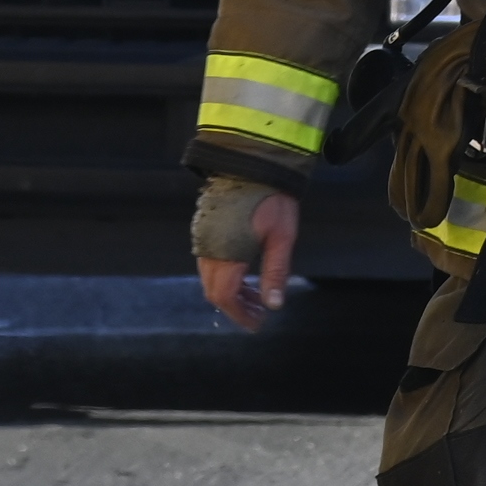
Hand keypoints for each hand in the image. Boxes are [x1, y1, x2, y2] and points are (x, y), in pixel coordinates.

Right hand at [199, 190, 299, 329]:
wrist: (252, 161)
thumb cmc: (272, 199)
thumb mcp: (282, 237)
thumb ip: (276, 273)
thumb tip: (274, 306)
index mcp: (227, 255)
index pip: (225, 297)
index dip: (240, 315)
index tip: (257, 324)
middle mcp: (209, 249)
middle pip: (214, 291)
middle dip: (236, 306)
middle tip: (259, 311)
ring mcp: (203, 236)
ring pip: (210, 276)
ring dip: (231, 290)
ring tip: (256, 293)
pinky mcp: (204, 225)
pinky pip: (208, 260)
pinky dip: (225, 274)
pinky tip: (245, 270)